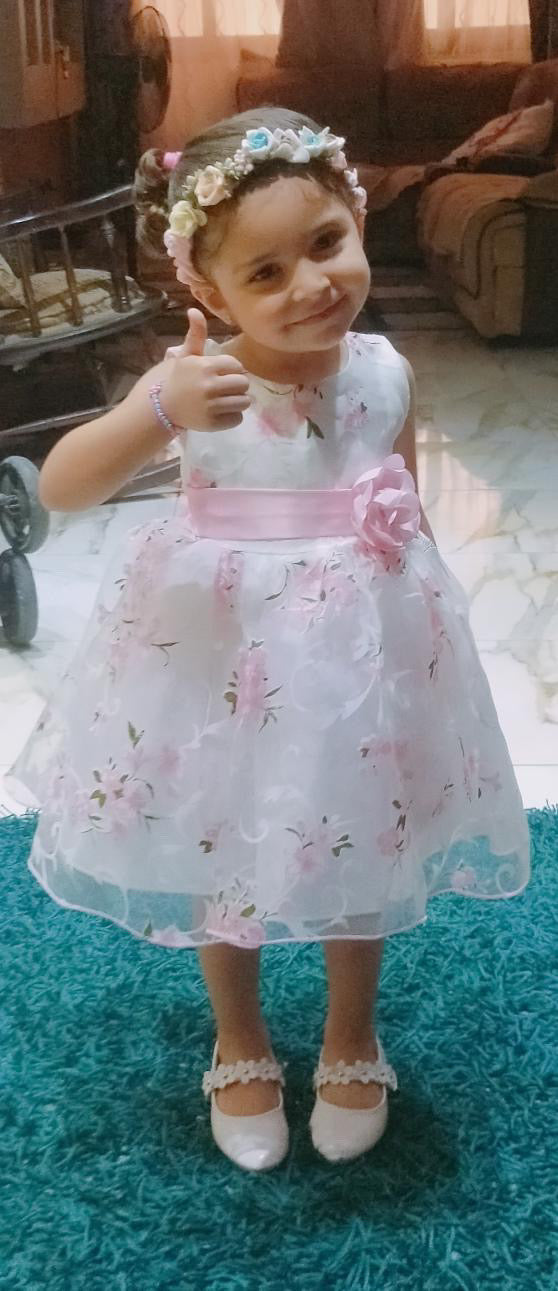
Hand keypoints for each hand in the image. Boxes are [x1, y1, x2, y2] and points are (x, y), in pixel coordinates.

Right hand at [151, 308, 250, 432]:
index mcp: (205, 367)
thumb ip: (196, 335)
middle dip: (238, 386)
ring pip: (244, 402)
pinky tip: (221, 412)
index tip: (223, 374)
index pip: (237, 366)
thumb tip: (194, 310)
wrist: (163, 407)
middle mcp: (209, 386)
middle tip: (226, 388)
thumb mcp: (187, 355)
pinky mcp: (213, 424)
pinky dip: (233, 416)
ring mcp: (211, 407)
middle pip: (244, 384)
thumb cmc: (179, 379)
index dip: (233, 370)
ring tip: (226, 400)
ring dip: (238, 401)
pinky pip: (238, 418)